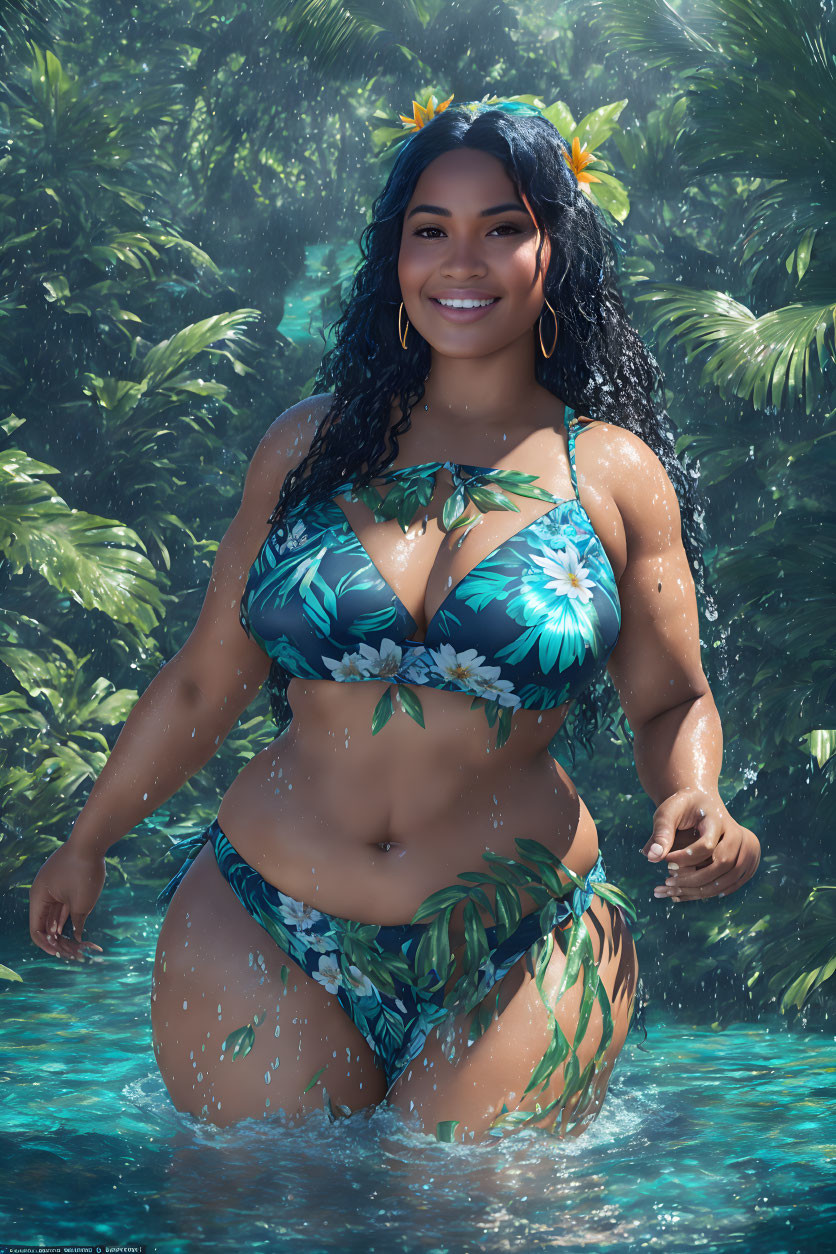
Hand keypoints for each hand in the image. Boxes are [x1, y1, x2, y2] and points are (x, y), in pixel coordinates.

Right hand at [29, 842, 106, 961]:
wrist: (92, 840)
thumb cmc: (84, 871)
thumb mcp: (82, 902)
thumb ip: (77, 921)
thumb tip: (77, 936)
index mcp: (39, 898)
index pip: (37, 930)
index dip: (47, 946)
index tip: (62, 954)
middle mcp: (42, 894)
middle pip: (46, 924)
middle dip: (59, 941)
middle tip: (74, 954)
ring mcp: (53, 888)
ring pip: (56, 915)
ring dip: (65, 931)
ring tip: (79, 946)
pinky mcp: (65, 883)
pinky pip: (64, 905)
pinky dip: (70, 917)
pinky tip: (79, 931)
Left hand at [640, 787, 760, 902]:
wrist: (701, 802)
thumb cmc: (682, 807)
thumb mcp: (668, 812)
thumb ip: (661, 832)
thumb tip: (651, 857)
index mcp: (717, 819)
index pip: (707, 845)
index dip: (685, 858)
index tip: (666, 861)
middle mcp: (735, 834)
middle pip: (723, 863)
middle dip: (695, 878)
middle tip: (668, 881)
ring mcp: (743, 848)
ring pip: (730, 877)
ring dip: (703, 889)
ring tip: (675, 891)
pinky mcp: (744, 859)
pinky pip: (733, 882)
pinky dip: (713, 891)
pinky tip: (692, 893)